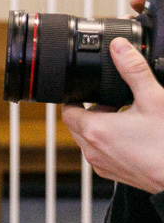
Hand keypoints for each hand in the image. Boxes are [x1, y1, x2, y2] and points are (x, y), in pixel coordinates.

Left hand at [62, 36, 163, 192]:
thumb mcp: (154, 99)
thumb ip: (134, 71)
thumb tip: (119, 47)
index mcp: (94, 131)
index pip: (68, 110)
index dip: (75, 98)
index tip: (89, 90)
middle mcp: (92, 151)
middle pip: (77, 125)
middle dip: (90, 111)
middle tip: (114, 101)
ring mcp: (103, 165)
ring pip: (89, 140)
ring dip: (100, 127)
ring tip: (127, 117)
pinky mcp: (115, 175)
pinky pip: (102, 154)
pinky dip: (110, 142)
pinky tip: (134, 136)